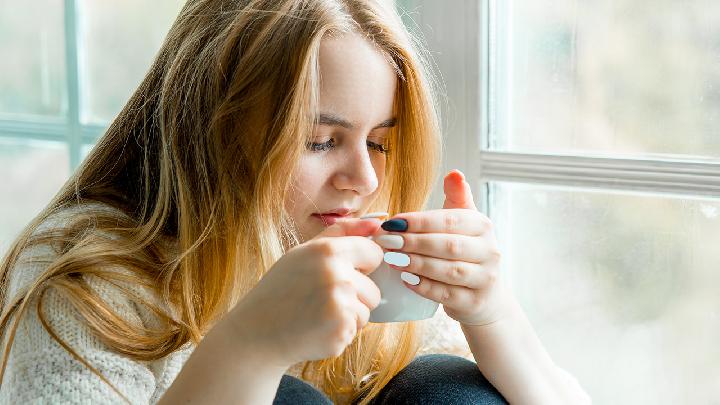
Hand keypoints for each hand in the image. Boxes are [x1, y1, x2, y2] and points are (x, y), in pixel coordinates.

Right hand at [227, 219, 383, 366]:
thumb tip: (378, 223)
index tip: (339, 275)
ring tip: (317, 315)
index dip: (361, 266)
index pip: (374, 252)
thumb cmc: (282, 290)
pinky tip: (316, 329)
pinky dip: (339, 333)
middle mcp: (335, 273)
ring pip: (366, 312)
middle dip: (356, 297)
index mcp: (327, 250)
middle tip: (322, 299)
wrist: (256, 333)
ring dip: (348, 317)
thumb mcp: (304, 253)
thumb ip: (342, 233)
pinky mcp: (340, 330)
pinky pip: (356, 330)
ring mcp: (339, 303)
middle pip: (374, 288)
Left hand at [375, 170, 506, 325]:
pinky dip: (424, 287)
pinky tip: (405, 279)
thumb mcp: (465, 223)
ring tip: (392, 259)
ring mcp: (485, 278)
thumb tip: (454, 173)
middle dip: (414, 243)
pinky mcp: (475, 302)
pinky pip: (447, 294)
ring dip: (417, 264)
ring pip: (448, 271)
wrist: (485, 295)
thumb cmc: (466, 253)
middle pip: (448, 245)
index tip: (392, 223)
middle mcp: (490, 251)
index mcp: (483, 226)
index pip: (450, 220)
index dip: (419, 222)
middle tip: (386, 241)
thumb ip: (457, 198)